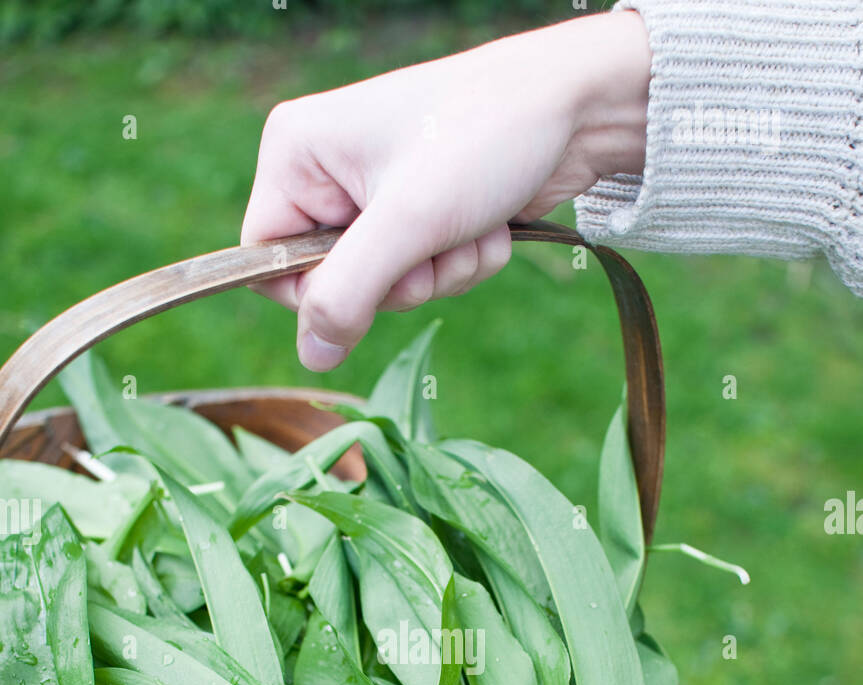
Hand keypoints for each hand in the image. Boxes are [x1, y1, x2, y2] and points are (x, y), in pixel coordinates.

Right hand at [241, 12, 649, 370]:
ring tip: (471, 223)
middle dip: (400, 279)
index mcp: (296, 155)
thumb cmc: (483, 137)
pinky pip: (425, 274)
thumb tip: (311, 357)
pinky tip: (488, 223)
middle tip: (435, 241)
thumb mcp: (407, 222)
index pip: (267, 260)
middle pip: (335, 284)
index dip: (316, 291)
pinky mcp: (421, 213)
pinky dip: (462, 261)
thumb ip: (348, 293)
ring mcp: (376, 196)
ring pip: (387, 287)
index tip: (371, 280)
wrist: (574, 106)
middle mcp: (328, 174)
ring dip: (440, 272)